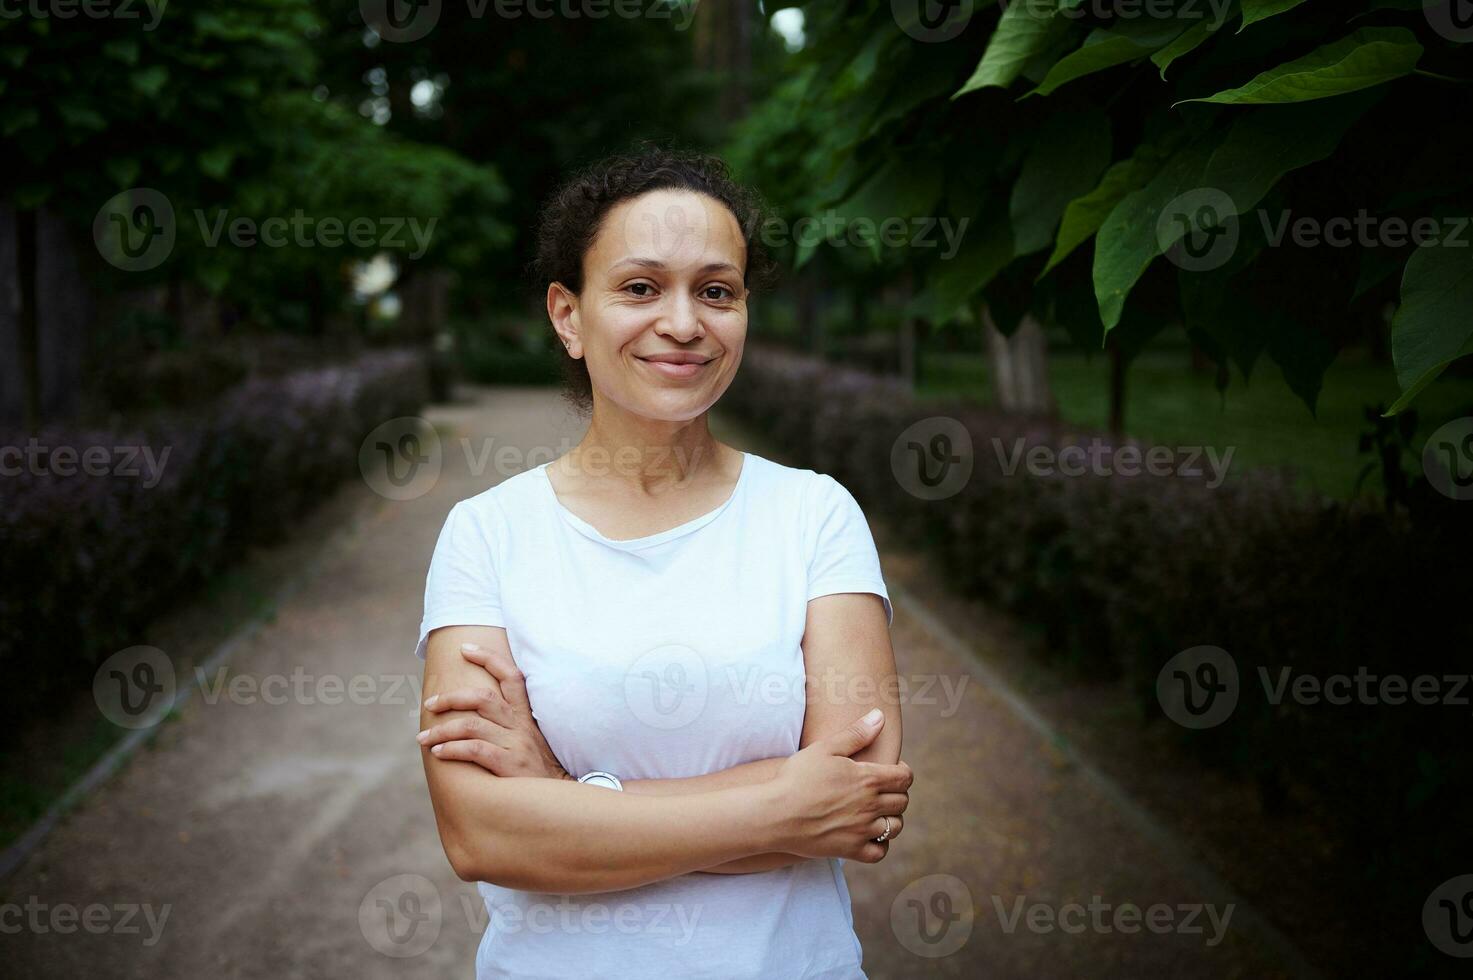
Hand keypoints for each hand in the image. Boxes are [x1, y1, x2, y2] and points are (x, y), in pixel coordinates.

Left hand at [417, 643, 572, 780]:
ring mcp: (516, 744)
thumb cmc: (539, 773)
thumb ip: (512, 727)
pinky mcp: (509, 765)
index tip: (465, 648)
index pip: (511, 676)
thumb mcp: (532, 742)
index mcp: (526, 716)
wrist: (559, 800)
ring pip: (472, 725)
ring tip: (423, 737)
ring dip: (442, 729)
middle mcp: (521, 726)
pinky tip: (439, 753)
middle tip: (430, 703)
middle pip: (483, 697)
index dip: (489, 657)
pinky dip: (452, 749)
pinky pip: (474, 750)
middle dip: (452, 697)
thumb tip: (477, 716)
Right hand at [766, 709, 911, 863]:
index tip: (892, 770)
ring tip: (878, 811)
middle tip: (882, 790)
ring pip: (895, 827)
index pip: (904, 777)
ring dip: (892, 818)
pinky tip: (869, 835)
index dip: (902, 772)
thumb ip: (856, 733)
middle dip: (896, 793)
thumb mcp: (825, 748)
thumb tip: (879, 716)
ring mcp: (862, 830)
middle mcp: (870, 805)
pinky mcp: (851, 850)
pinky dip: (880, 845)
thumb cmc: (797, 776)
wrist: (775, 813)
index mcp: (868, 778)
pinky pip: (879, 853)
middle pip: (902, 801)